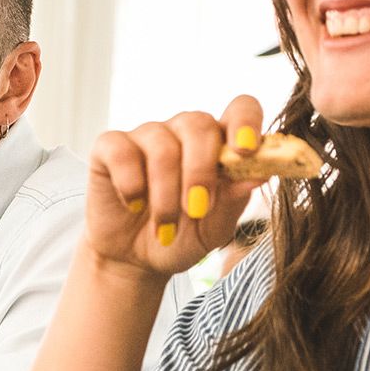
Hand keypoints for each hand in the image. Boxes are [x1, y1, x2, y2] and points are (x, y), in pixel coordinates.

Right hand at [83, 96, 267, 277]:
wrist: (135, 261)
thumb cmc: (182, 238)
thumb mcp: (215, 228)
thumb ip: (234, 200)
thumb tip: (259, 175)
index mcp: (218, 144)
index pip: (240, 109)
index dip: (246, 122)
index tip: (246, 151)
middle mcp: (183, 132)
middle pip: (198, 124)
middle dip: (200, 171)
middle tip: (197, 209)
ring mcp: (146, 137)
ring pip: (161, 146)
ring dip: (165, 194)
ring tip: (165, 227)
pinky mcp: (109, 148)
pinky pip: (121, 152)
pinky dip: (131, 184)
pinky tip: (134, 206)